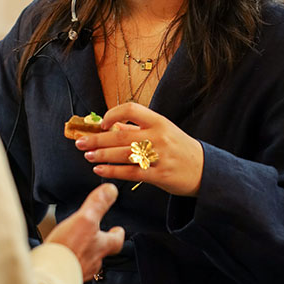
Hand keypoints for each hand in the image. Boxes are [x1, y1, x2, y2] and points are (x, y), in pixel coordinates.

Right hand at [44, 183, 124, 281]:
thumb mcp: (85, 220)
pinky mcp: (64, 276)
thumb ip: (98, 205)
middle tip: (97, 239)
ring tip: (77, 247)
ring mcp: (78, 271)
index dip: (118, 234)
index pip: (117, 241)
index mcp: (101, 247)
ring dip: (83, 254)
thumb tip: (111, 190)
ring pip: (86, 262)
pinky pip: (69, 268)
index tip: (119, 230)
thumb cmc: (68, 249)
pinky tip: (60, 259)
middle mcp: (92, 261)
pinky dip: (68, 262)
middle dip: (99, 245)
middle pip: (101, 253)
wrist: (48, 275)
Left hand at [73, 102, 204, 195]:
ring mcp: (158, 156)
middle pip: (120, 135)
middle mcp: (157, 136)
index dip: (113, 114)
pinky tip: (99, 170)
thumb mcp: (163, 132)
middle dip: (97, 139)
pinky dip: (112, 171)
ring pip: (122, 154)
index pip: (131, 109)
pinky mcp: (157, 174)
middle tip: (80, 142)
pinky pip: (129, 172)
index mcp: (158, 121)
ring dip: (101, 155)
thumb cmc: (179, 148)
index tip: (101, 123)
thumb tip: (112, 126)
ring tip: (87, 155)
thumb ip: (137, 128)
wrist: (204, 169)